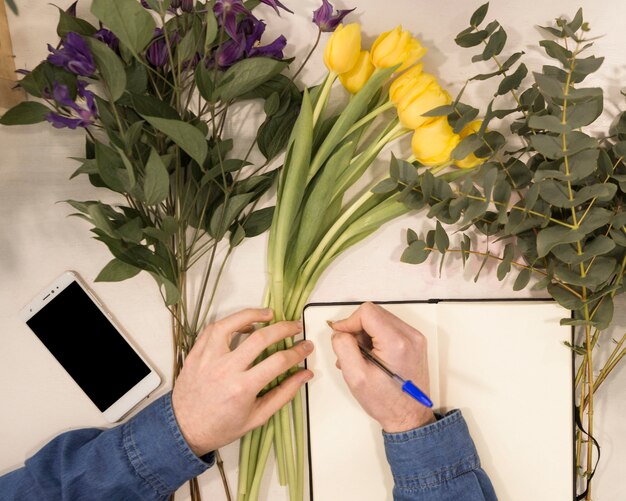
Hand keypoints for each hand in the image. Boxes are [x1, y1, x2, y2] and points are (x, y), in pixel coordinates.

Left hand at [172, 308, 313, 455]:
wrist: (184, 430)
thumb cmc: (221, 427)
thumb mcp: (257, 417)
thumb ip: (283, 394)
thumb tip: (304, 374)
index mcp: (243, 388)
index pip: (279, 362)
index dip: (297, 352)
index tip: (306, 347)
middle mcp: (225, 369)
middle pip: (260, 338)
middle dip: (283, 329)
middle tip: (295, 326)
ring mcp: (208, 359)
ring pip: (231, 325)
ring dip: (253, 315)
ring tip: (269, 314)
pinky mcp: (196, 354)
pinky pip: (213, 330)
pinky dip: (230, 322)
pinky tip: (242, 324)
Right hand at [329, 302, 434, 432]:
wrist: (409, 417)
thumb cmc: (384, 402)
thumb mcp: (355, 377)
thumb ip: (343, 347)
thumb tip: (340, 331)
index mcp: (396, 342)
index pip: (367, 312)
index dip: (349, 322)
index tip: (340, 337)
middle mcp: (410, 335)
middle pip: (374, 313)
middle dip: (357, 328)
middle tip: (351, 351)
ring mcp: (415, 338)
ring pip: (381, 319)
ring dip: (366, 333)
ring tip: (360, 357)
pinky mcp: (415, 342)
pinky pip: (389, 328)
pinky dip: (376, 337)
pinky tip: (371, 356)